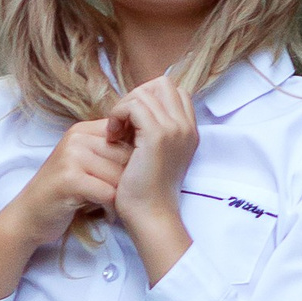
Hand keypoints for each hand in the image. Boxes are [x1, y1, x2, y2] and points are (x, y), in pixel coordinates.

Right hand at [0, 118, 125, 299]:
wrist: (29, 216)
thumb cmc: (63, 194)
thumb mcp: (84, 165)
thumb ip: (107, 152)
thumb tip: (147, 147)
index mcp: (82, 130)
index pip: (125, 134)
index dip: (135, 159)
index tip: (130, 179)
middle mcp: (76, 138)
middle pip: (125, 156)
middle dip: (128, 181)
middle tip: (124, 198)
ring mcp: (71, 157)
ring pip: (119, 176)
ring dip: (121, 197)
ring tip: (114, 207)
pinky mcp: (69, 179)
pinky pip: (108, 192)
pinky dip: (111, 208)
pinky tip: (107, 215)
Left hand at [108, 77, 195, 283]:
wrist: (150, 216)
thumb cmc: (146, 191)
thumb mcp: (154, 155)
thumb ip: (152, 131)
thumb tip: (132, 110)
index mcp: (189, 131)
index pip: (172, 92)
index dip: (148, 99)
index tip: (132, 124)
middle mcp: (186, 127)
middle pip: (161, 84)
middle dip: (136, 97)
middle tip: (122, 124)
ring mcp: (175, 129)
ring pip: (144, 93)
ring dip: (123, 108)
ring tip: (116, 133)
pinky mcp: (158, 135)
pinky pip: (133, 105)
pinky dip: (118, 115)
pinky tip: (113, 136)